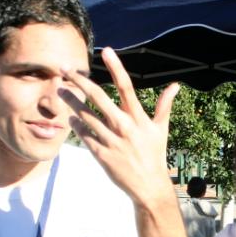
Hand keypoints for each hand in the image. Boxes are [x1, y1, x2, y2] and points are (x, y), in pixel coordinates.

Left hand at [59, 47, 178, 207]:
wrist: (149, 186)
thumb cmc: (155, 155)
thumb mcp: (161, 129)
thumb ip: (164, 106)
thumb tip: (175, 86)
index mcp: (139, 118)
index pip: (126, 86)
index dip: (116, 67)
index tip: (106, 50)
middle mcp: (124, 126)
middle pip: (98, 97)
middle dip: (80, 80)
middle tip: (65, 68)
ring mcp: (112, 140)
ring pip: (86, 115)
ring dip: (71, 101)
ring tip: (60, 90)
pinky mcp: (102, 155)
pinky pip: (84, 135)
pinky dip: (76, 125)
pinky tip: (70, 118)